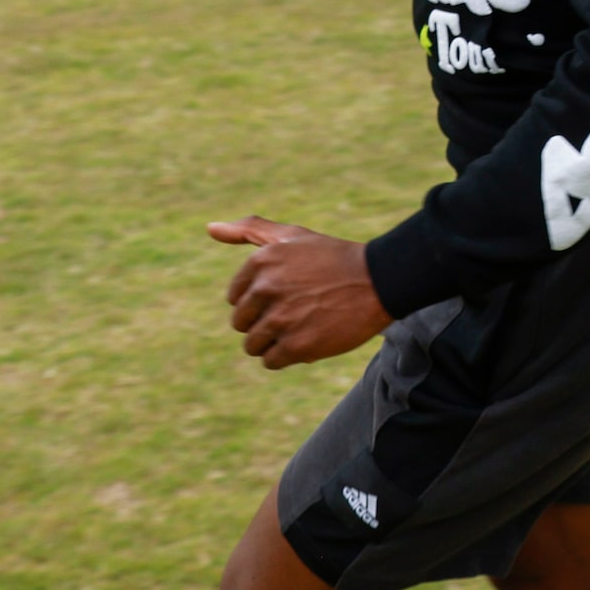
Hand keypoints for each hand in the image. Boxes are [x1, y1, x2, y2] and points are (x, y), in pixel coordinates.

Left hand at [209, 216, 389, 367]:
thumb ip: (249, 230)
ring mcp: (282, 319)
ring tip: (301, 328)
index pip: (236, 298)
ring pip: (253, 345)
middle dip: (263, 323)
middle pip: (242, 324)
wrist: (378, 281)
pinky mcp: (298, 346)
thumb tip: (210, 228)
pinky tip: (306, 341)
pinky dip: (285, 356)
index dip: (260, 300)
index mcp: (261, 263)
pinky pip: (271, 361)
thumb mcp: (292, 235)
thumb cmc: (332, 257)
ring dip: (273, 342)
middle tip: (294, 314)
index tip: (286, 294)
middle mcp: (267, 290)